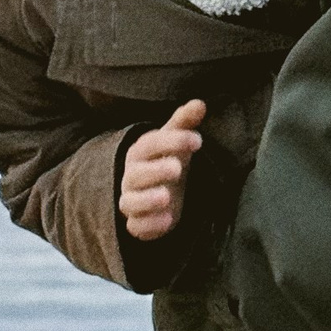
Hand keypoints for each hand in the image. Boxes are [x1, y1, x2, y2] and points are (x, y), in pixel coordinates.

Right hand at [120, 99, 205, 242]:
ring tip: (167, 197)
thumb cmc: (164, 160)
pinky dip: (149, 225)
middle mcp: (131, 177)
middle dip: (155, 171)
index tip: (198, 140)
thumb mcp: (175, 141)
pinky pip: (136, 227)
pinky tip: (168, 221)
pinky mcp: (136, 224)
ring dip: (147, 200)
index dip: (171, 141)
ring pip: (130, 202)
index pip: (149, 144)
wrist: (153, 191)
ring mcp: (132, 201)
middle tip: (177, 168)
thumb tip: (200, 102)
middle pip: (136, 174)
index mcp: (140, 153)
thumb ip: (184, 123)